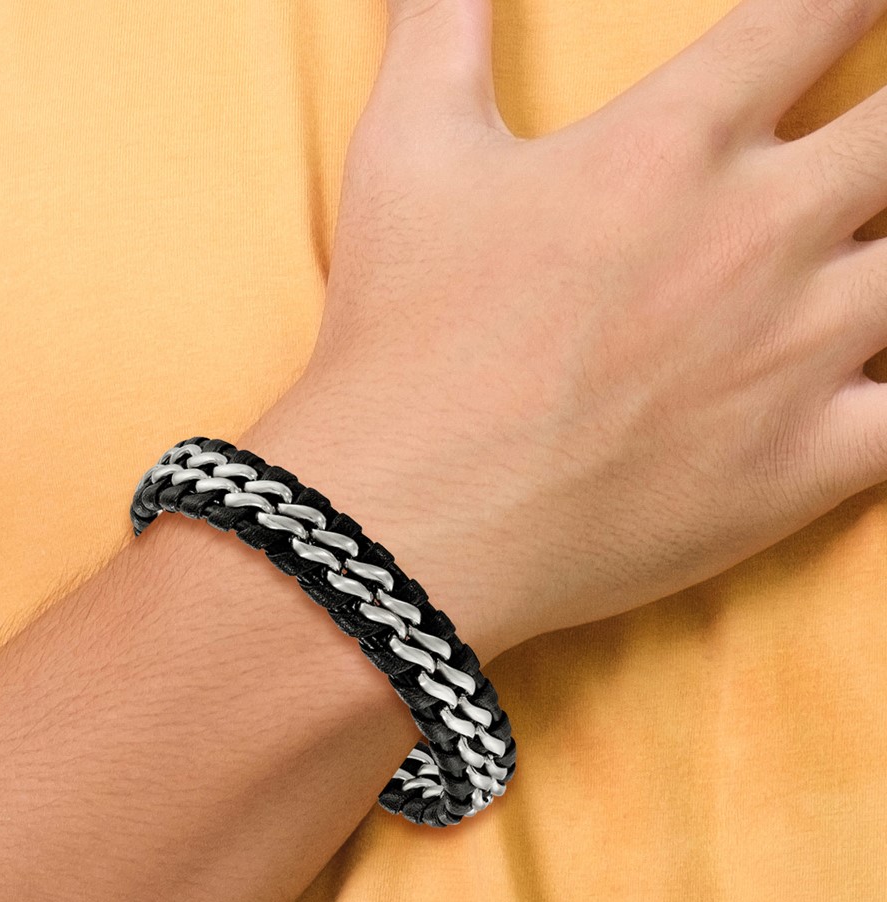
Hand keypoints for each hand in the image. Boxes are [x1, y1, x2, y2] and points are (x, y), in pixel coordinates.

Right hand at [244, 0, 886, 662]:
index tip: (859, 11)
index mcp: (672, 147)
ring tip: (875, 250)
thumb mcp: (402, 156)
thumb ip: (438, 26)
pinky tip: (879, 379)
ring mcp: (794, 355)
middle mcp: (759, 236)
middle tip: (880, 134)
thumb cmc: (401, 339)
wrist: (408, 514)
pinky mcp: (803, 466)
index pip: (819, 12)